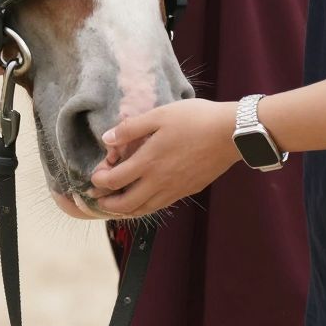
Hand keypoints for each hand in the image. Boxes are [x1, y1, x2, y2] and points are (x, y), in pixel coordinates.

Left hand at [88, 97, 238, 216]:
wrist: (231, 134)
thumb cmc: (195, 119)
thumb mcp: (159, 115)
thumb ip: (130, 128)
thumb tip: (106, 139)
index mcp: (148, 162)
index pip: (114, 181)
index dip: (99, 181)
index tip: (95, 175)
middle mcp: (159, 182)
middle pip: (125, 204)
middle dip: (107, 204)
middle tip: (97, 198)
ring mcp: (174, 189)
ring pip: (143, 210)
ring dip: (124, 210)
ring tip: (115, 205)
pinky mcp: (187, 191)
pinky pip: (159, 206)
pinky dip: (144, 208)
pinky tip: (142, 200)